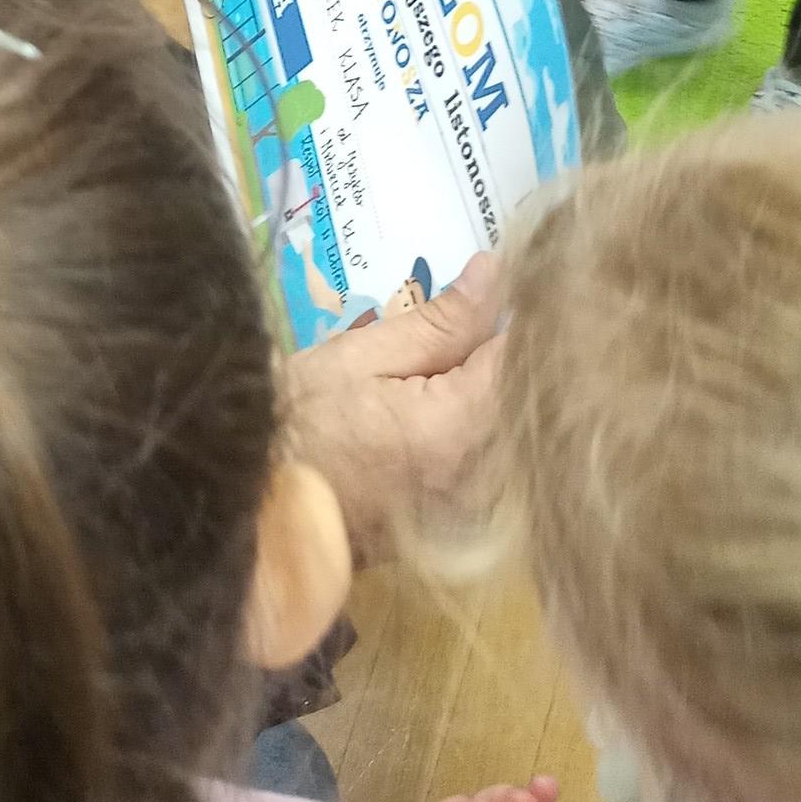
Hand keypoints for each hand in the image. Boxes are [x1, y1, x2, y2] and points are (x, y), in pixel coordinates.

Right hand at [283, 250, 501, 564]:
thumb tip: (497, 272)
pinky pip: (503, 466)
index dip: (524, 314)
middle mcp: (489, 478)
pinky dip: (491, 434)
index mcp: (463, 427)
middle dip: (514, 354)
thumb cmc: (301, 428)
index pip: (528, 356)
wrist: (265, 517)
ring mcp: (484, 511)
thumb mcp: (361, 357)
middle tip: (478, 321)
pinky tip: (454, 412)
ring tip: (460, 365)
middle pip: (534, 397)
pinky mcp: (472, 529)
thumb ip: (440, 321)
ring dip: (503, 394)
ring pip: (523, 433)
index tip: (509, 285)